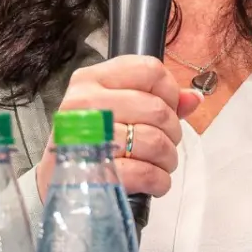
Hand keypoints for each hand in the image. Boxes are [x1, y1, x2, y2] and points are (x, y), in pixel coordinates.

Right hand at [34, 56, 199, 201]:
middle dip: (172, 133)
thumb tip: (194, 99)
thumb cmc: (90, 139)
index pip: (150, 70)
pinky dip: (159, 181)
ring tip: (159, 164)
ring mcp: (88, 136)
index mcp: (91, 79)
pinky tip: (154, 181)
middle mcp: (85, 102)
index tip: (164, 109)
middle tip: (163, 144)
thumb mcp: (115, 108)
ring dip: (168, 159)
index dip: (169, 92)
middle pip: (158, 109)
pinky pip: (146, 172)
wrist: (57, 179)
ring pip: (155, 142)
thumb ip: (156, 99)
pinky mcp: (95, 171)